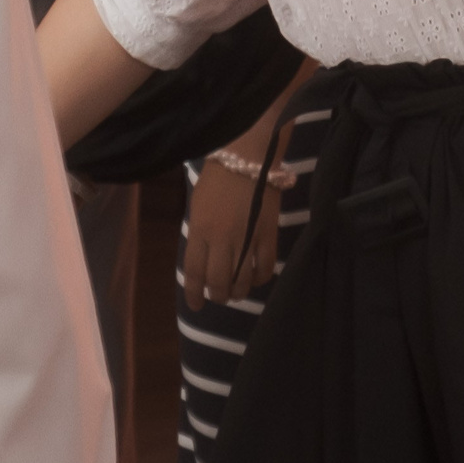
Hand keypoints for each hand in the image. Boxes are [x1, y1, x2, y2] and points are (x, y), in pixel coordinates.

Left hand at [181, 152, 283, 312]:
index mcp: (200, 230)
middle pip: (218, 282)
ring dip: (238, 292)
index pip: (194, 272)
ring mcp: (247, 238)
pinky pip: (265, 267)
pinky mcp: (269, 234)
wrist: (248, 157)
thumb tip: (203, 262)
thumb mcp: (197, 206)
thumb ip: (199, 235)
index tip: (196, 305)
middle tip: (220, 296)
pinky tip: (255, 278)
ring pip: (242, 280)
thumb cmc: (217, 178)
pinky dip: (260, 278)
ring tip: (236, 292)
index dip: (194, 294)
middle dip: (218, 295)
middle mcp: (222, 239)